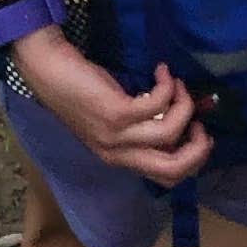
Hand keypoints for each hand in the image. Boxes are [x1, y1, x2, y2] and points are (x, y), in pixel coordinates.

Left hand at [11, 28, 209, 185]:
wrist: (47, 68)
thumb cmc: (79, 88)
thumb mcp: (112, 116)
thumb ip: (140, 125)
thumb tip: (179, 116)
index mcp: (118, 158)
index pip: (165, 178)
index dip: (191, 159)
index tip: (197, 131)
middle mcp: (117, 153)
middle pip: (172, 169)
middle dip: (198, 149)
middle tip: (200, 122)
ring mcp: (115, 135)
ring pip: (169, 134)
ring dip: (184, 106)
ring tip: (179, 86)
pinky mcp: (115, 112)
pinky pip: (157, 104)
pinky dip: (167, 86)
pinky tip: (162, 72)